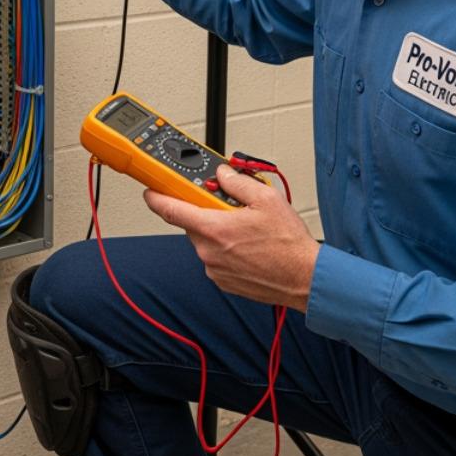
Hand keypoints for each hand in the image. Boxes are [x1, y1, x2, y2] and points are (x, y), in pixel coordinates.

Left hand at [143, 164, 320, 311]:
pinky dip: (226, 248)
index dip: (156, 196)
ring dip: (218, 231)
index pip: (170, 210)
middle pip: (192, 222)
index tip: (151, 189)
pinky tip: (249, 246)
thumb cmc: (288, 245)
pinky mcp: (223, 281)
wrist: (304, 278)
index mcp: (213, 228)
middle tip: (229, 206)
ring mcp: (214, 268)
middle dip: (206, 211)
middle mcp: (208, 251)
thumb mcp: (267, 199)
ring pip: (205, 240)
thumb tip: (222, 175)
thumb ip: (238, 182)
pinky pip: (215, 257)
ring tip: (248, 230)